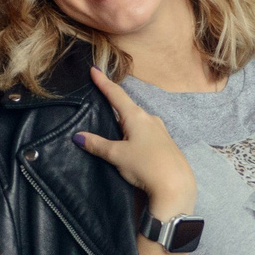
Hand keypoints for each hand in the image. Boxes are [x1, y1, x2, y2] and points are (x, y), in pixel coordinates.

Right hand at [74, 67, 198, 216]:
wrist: (175, 186)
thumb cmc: (145, 166)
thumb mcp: (117, 155)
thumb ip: (97, 144)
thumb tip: (78, 136)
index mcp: (136, 116)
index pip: (116, 94)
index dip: (103, 82)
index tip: (94, 69)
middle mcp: (150, 119)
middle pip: (127, 108)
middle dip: (114, 106)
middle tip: (101, 102)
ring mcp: (160, 130)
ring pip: (138, 121)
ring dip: (125, 122)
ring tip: (114, 130)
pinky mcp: (166, 143)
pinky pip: (146, 132)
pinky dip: (135, 133)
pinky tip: (132, 144)